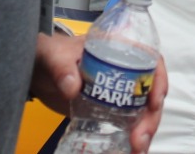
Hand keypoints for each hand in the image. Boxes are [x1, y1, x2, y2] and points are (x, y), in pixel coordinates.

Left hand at [32, 33, 167, 151]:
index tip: (154, 101)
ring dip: (144, 131)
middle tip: (140, 137)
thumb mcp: (53, 55)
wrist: (36, 73)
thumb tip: (72, 86)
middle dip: (151, 117)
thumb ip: (61, 67)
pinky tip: (130, 150)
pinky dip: (131, 139)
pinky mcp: (108, 111)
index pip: (150, 59)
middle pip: (149, 92)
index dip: (158, 79)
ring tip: (137, 148)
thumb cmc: (48, 54)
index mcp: (116, 50)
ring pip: (142, 112)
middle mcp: (123, 71)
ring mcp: (117, 93)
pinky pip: (128, 124)